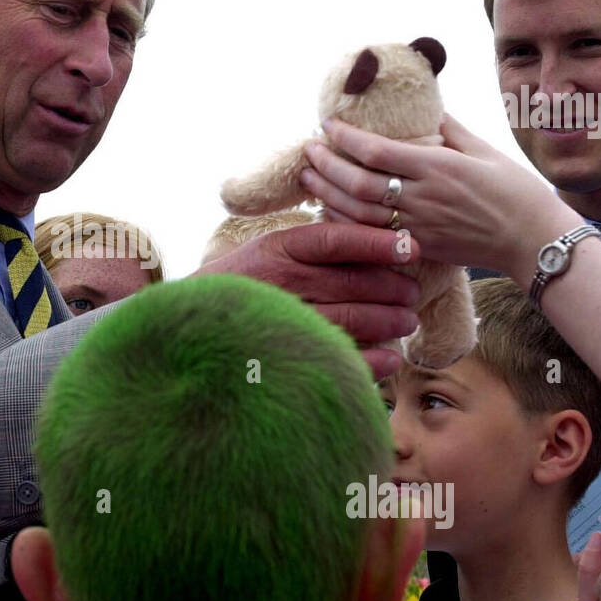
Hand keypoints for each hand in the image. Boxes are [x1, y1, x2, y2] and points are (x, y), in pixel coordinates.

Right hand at [194, 220, 420, 378]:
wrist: (188, 323)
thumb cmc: (239, 283)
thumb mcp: (265, 250)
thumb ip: (308, 245)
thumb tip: (369, 239)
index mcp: (278, 248)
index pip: (337, 240)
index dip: (378, 243)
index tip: (412, 247)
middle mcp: (283, 281)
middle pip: (353, 281)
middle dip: (393, 288)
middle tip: (412, 294)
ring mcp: (283, 318)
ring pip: (351, 317)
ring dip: (388, 321)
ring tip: (406, 322)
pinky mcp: (284, 353)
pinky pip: (336, 356)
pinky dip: (370, 361)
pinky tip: (390, 359)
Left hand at [299, 114, 580, 278]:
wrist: (533, 240)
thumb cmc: (515, 191)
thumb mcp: (485, 150)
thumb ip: (451, 129)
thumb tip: (429, 107)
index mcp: (437, 167)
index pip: (377, 150)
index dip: (346, 137)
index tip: (327, 124)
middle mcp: (422, 197)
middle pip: (359, 183)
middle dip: (327, 165)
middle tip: (308, 149)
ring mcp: (417, 226)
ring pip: (358, 212)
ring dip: (328, 194)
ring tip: (308, 177)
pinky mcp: (419, 247)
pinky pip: (371, 236)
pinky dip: (346, 223)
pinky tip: (330, 210)